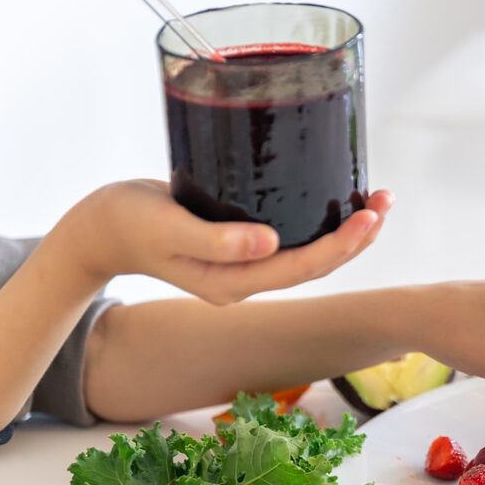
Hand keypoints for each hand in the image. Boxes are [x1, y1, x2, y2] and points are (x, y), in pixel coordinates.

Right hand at [55, 180, 392, 303]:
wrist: (99, 228)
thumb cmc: (127, 222)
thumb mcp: (168, 227)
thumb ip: (216, 240)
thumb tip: (269, 244)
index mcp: (232, 284)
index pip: (300, 268)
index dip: (339, 246)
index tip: (368, 216)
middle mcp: (245, 281)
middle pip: (315, 264)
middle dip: (356, 237)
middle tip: (385, 200)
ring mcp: (244, 266)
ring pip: (309, 253)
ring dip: (345, 230)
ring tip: (377, 200)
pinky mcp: (242, 246)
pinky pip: (293, 239)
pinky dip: (321, 221)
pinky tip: (339, 199)